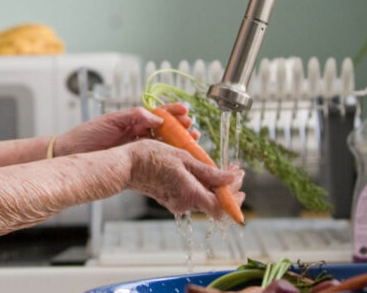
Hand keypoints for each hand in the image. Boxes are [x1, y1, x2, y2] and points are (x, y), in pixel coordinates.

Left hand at [56, 103, 195, 155]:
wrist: (71, 154)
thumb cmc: (86, 135)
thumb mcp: (111, 121)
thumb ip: (134, 116)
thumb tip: (156, 117)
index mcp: (132, 121)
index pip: (157, 114)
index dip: (172, 112)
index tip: (185, 111)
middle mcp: (137, 134)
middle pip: (165, 130)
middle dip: (181, 128)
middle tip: (192, 129)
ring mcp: (136, 148)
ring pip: (163, 144)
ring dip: (178, 143)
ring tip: (192, 141)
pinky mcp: (133, 162)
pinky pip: (154, 159)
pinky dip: (167, 158)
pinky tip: (177, 158)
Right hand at [124, 140, 245, 220]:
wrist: (126, 165)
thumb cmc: (151, 157)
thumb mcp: (184, 158)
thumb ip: (209, 172)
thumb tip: (232, 179)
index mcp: (190, 194)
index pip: (222, 208)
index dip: (235, 197)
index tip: (240, 178)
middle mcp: (184, 203)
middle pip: (214, 203)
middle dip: (227, 188)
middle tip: (233, 171)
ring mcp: (176, 202)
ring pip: (204, 198)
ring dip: (214, 185)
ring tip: (218, 167)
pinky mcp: (170, 198)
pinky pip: (192, 195)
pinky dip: (201, 184)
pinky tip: (200, 171)